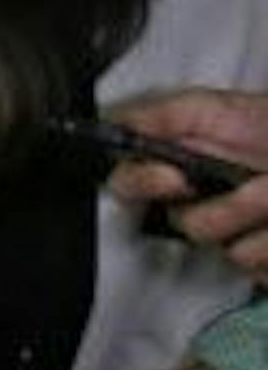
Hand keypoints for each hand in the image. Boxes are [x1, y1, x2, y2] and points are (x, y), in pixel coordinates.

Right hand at [106, 89, 267, 281]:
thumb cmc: (266, 126)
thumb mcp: (213, 107)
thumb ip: (161, 115)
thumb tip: (117, 125)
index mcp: (178, 167)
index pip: (129, 184)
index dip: (142, 183)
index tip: (171, 176)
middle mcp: (200, 203)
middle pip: (180, 223)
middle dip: (221, 206)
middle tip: (250, 187)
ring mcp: (234, 233)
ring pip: (226, 245)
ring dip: (255, 216)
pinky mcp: (258, 260)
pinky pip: (252, 263)